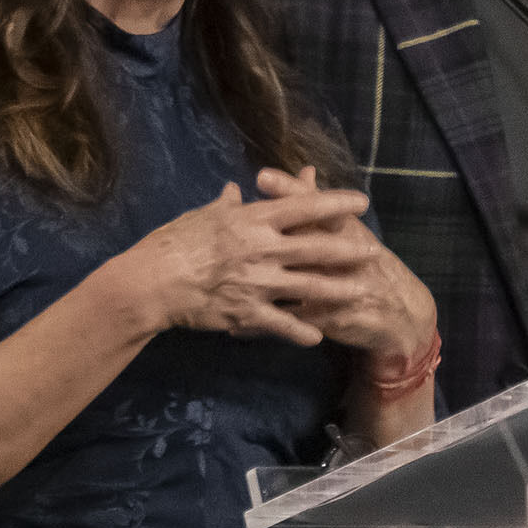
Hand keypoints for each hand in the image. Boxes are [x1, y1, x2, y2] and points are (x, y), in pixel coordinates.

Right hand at [119, 177, 376, 346]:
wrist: (152, 282)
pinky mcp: (248, 311)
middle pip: (317, 248)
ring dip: (339, 290)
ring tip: (363, 292)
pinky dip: (301, 331)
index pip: (303, 208)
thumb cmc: (173, 243)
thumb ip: (224, 205)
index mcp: (253, 220)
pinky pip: (282, 322)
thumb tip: (234, 191)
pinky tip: (317, 337)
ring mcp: (259, 282)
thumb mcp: (201, 215)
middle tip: (375, 252)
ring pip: (309, 286)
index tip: (359, 202)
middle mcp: (263, 249)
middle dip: (349, 250)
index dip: (335, 204)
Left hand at [250, 168, 437, 373]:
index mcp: (350, 232)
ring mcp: (343, 289)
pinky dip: (268, 322)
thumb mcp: (351, 235)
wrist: (402, 315)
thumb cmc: (368, 267)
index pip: (319, 206)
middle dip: (274, 231)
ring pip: (299, 282)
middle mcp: (348, 258)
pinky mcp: (336, 319)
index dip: (292, 192)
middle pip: (308, 238)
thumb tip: (306, 170)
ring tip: (228, 277)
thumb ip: (323, 206)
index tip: (262, 177)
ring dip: (263, 281)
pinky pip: (296, 321)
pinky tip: (239, 325)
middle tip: (239, 220)